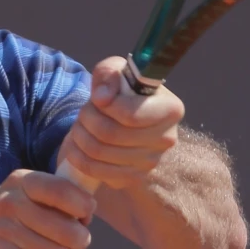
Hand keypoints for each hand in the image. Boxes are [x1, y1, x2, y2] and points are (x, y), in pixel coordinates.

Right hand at [0, 169, 94, 247]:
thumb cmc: (8, 215)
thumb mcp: (24, 194)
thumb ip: (55, 194)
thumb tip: (89, 209)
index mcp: (22, 181)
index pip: (64, 191)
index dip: (85, 207)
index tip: (86, 215)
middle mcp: (10, 202)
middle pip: (69, 232)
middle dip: (80, 240)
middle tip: (75, 240)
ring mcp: (3, 231)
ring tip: (56, 247)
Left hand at [57, 56, 185, 190]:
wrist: (119, 116)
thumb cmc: (120, 89)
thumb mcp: (114, 70)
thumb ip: (108, 73)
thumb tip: (102, 98)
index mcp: (170, 109)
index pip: (130, 115)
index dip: (105, 105)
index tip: (98, 98)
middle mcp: (167, 139)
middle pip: (110, 134)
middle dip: (87, 119)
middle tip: (83, 112)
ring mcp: (151, 162)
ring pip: (99, 152)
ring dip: (79, 136)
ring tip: (80, 125)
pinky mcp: (133, 178)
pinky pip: (97, 171)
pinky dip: (79, 156)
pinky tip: (79, 144)